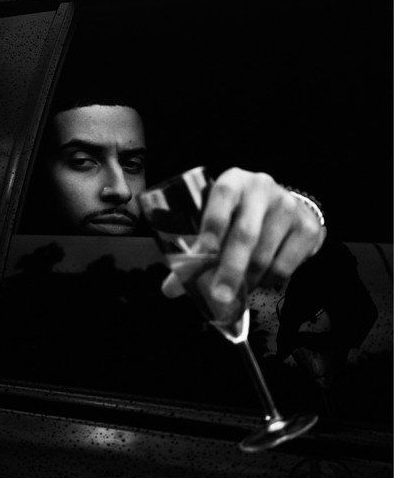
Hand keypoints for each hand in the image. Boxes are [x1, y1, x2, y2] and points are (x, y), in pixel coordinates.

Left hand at [161, 167, 326, 301]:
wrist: (287, 208)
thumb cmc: (240, 216)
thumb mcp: (218, 222)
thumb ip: (196, 252)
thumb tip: (170, 289)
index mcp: (233, 182)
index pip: (222, 197)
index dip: (213, 224)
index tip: (205, 251)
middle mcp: (262, 188)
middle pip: (245, 234)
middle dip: (230, 269)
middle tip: (219, 295)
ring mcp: (287, 207)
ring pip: (263, 257)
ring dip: (247, 280)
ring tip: (239, 287)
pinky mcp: (307, 228)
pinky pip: (284, 267)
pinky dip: (268, 281)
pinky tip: (262, 277)